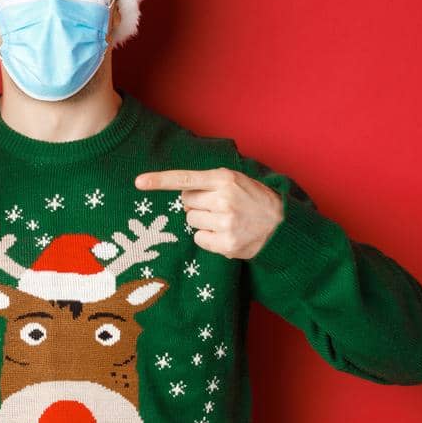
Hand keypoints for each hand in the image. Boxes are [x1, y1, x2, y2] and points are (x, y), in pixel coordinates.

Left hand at [133, 168, 283, 258]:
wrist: (283, 226)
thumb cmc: (254, 200)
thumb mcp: (236, 181)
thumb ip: (209, 183)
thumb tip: (180, 193)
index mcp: (224, 178)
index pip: (186, 178)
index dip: (160, 180)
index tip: (139, 182)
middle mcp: (224, 199)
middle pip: (186, 202)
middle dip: (197, 204)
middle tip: (219, 207)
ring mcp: (225, 222)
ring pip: (191, 221)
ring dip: (202, 221)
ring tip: (225, 220)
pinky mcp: (226, 243)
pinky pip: (198, 239)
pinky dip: (208, 238)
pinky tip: (225, 234)